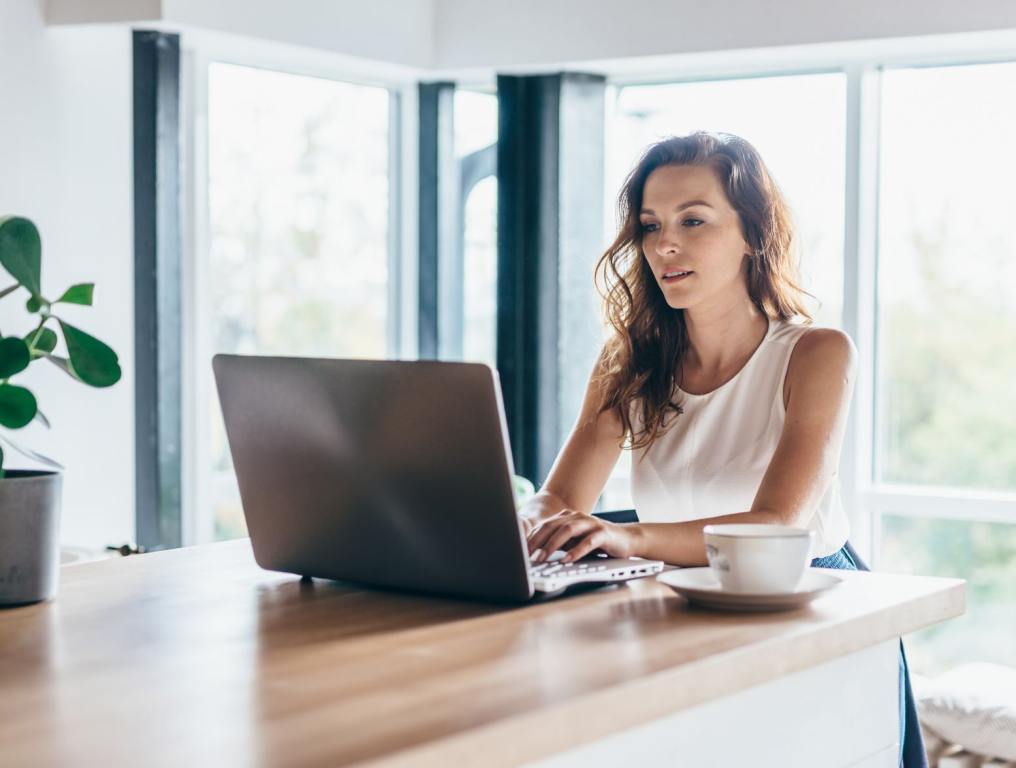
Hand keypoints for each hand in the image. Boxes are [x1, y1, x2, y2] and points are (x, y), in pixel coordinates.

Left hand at [526, 512, 640, 563]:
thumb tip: (533, 554)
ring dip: (552, 545)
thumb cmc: (595, 542)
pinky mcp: (603, 533)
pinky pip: (587, 542)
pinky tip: (567, 560)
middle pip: (552, 527)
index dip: (530, 538)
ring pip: (567, 531)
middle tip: (527, 556)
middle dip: (537, 542)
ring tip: (543, 558)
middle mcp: (576, 517)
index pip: (543, 526)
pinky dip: (576, 551)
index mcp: (567, 517)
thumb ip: (556, 544)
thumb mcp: (572, 542)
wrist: (626, 539)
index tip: (519, 552)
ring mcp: (590, 523)